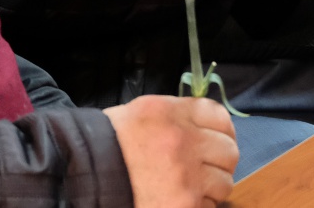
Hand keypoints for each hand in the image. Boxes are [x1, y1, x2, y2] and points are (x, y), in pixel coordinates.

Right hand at [105, 94, 238, 207]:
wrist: (84, 180)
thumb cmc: (110, 146)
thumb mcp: (142, 114)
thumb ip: (177, 116)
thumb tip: (208, 127)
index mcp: (171, 113)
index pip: (220, 116)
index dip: (221, 130)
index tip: (215, 140)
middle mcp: (182, 141)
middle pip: (229, 151)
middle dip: (218, 161)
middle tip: (202, 168)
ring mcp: (186, 177)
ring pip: (224, 182)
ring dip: (210, 187)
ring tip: (187, 188)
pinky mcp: (185, 206)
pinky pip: (209, 206)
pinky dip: (198, 206)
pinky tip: (178, 201)